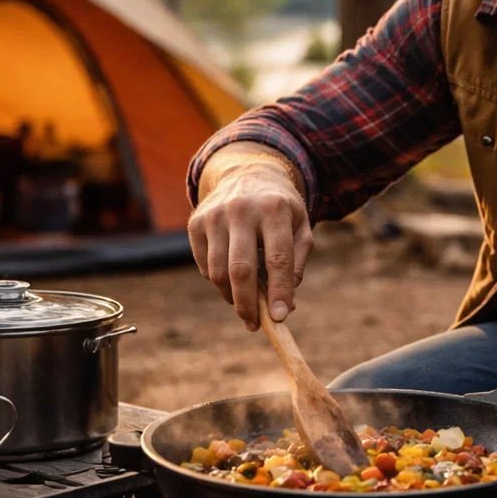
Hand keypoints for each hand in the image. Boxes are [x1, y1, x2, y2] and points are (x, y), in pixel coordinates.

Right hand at [188, 146, 312, 330]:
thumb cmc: (280, 209)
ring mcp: (214, 215)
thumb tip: (286, 306)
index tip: (281, 318)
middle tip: (255, 323)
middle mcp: (242, 209)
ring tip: (246, 304)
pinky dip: (218, 280)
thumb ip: (296, 264)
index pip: (278, 258)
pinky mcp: (196, 222)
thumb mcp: (300, 227)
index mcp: (274, 209)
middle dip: (248, 304)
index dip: (279, 291)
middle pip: (240, 269)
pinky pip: (204, 265)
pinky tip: (231, 277)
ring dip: (232, 297)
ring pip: (217, 272)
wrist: (248, 173)